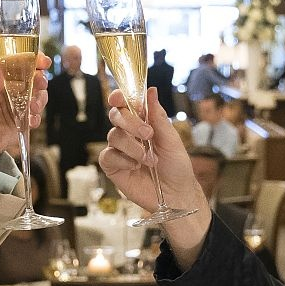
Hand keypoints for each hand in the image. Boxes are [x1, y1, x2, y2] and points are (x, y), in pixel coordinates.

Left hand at [0, 54, 49, 165]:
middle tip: (40, 82)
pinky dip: (36, 117)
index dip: (28, 58)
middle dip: (39, 78)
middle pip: (30, 76)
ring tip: (33, 106)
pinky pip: (34, 116)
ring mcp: (15, 104)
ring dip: (40, 98)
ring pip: (36, 95)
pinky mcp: (20, 121)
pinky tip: (31, 120)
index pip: (13, 61)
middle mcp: (6, 87)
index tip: (40, 61)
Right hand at [100, 87, 212, 262]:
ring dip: (133, 147)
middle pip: (116, 116)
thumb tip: (151, 91)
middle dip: (130, 122)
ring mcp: (119, 150)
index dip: (119, 97)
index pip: (125, 104)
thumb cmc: (176, 166)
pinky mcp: (113, 167)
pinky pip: (107, 156)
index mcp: (142, 122)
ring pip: (113, 136)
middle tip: (148, 135)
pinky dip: (123, 160)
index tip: (119, 97)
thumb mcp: (171, 139)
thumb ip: (158, 116)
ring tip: (149, 160)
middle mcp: (128, 134)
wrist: (176, 194)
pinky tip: (135, 167)